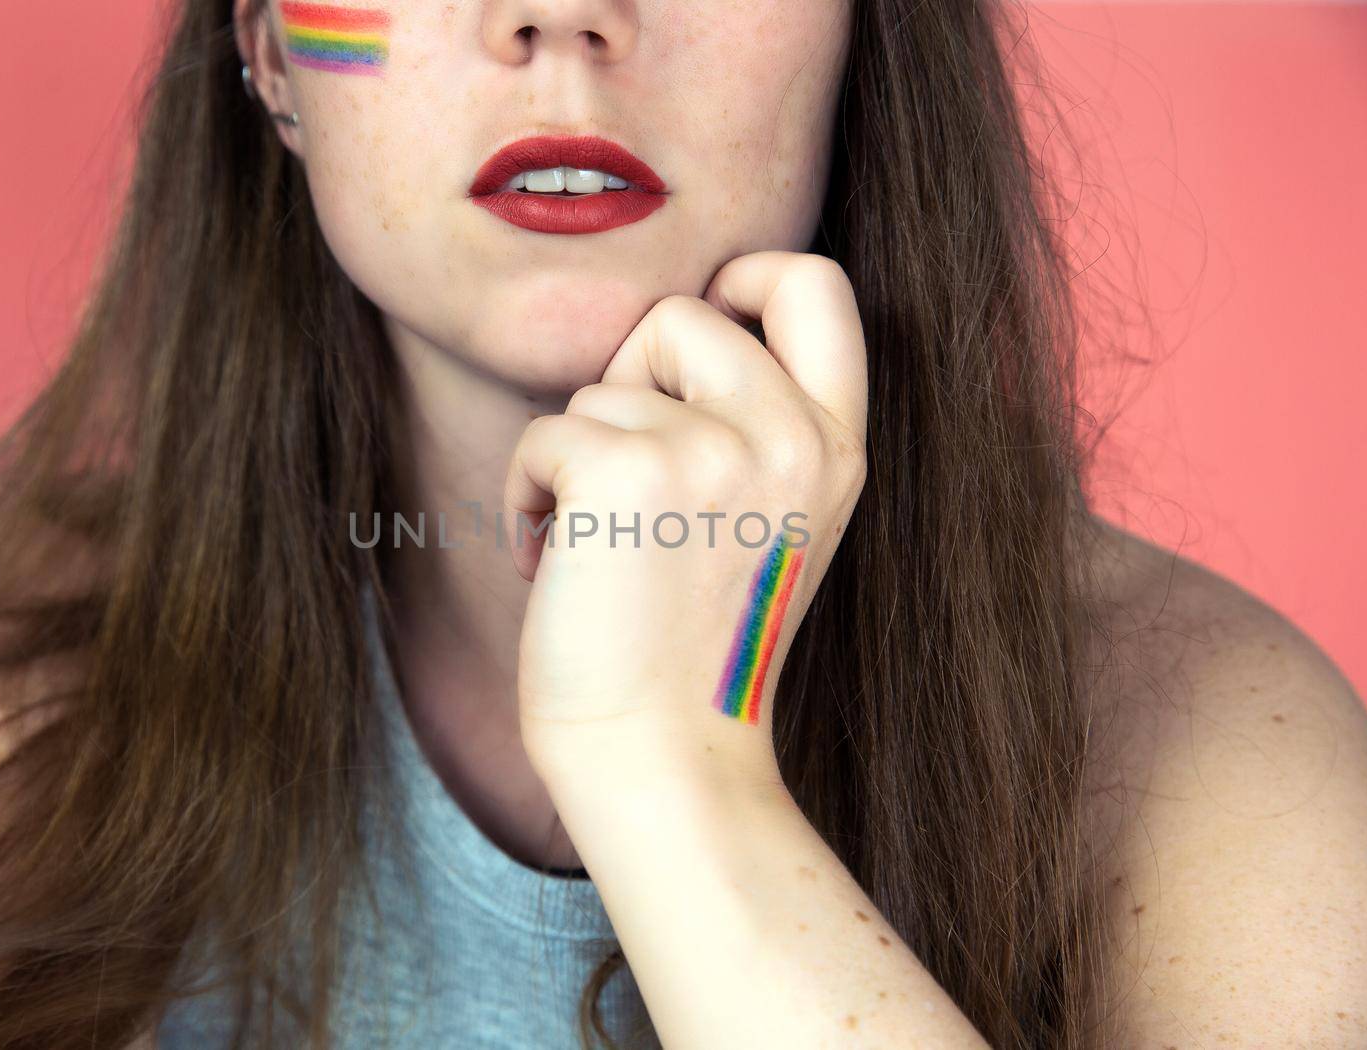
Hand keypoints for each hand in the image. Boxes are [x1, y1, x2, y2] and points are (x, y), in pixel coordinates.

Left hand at [503, 251, 868, 795]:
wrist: (660, 757)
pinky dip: (528, 496)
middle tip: (623, 471)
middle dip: (631, 379)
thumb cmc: (691, 648)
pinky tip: (554, 563)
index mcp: (838, 448)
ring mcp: (716, 450)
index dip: (747, 275)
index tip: (705, 319)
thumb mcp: (769, 522)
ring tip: (594, 549)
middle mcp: (794, 438)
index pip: (814, 285)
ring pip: (600, 386)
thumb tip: (677, 326)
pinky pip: (545, 435)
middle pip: (685, 314)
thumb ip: (756, 426)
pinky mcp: (630, 471)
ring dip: (572, 460)